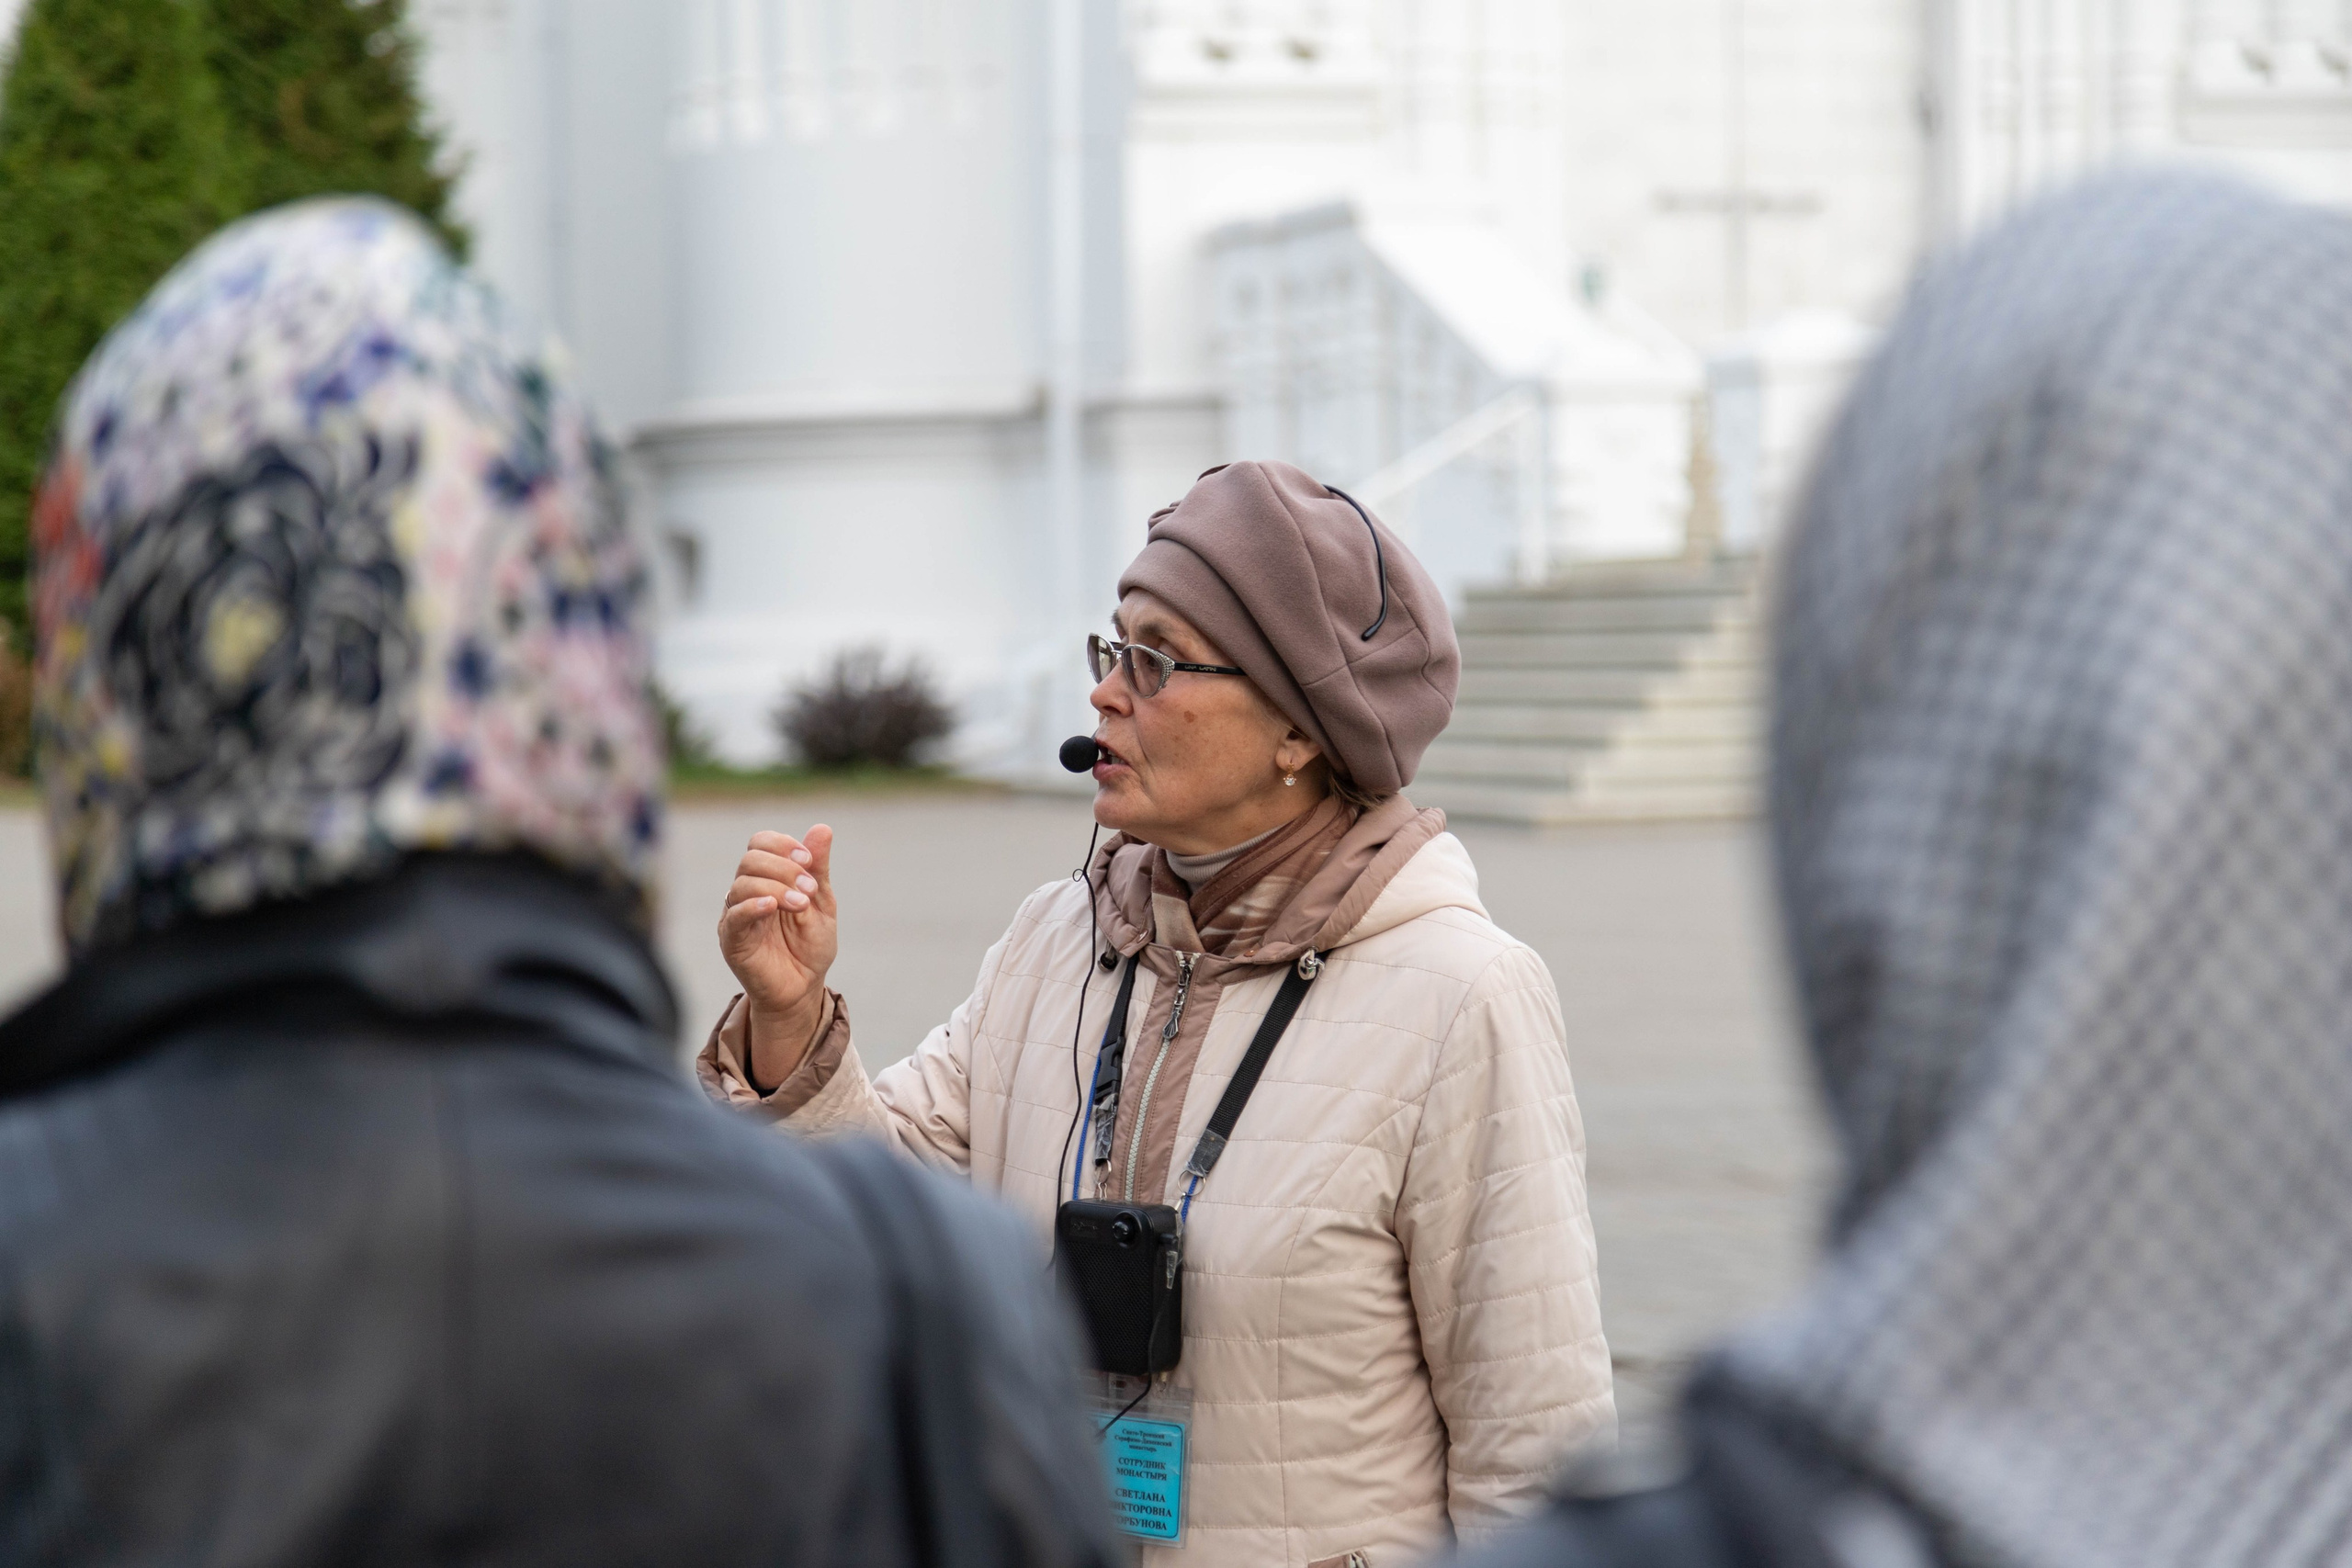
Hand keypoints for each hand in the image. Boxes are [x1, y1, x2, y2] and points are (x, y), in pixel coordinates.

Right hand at [717, 825, 839, 1086]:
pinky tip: (773, 907)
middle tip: (809, 889)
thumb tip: (822, 828)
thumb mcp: (821, 903)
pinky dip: (754, 905)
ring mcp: (736, 914)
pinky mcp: (732, 939)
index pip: (760, 843)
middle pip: (751, 858)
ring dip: (777, 887)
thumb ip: (818, 868)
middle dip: (784, 867)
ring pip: (743, 883)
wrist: (802, 988)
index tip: (808, 861)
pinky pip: (735, 914)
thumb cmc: (809, 946)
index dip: (783, 844)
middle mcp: (746, 891)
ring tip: (801, 905)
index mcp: (767, 878)